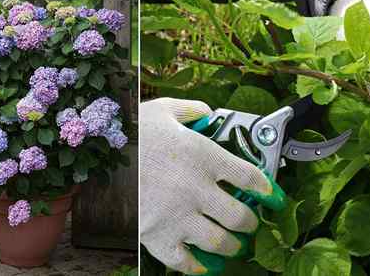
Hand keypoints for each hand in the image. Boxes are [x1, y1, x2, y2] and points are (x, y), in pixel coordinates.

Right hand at [140, 98, 284, 274]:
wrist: (95, 156)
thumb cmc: (130, 131)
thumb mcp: (163, 110)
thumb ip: (193, 110)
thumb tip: (209, 114)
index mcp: (203, 156)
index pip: (250, 178)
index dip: (269, 191)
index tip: (274, 198)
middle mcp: (196, 189)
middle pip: (240, 217)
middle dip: (250, 223)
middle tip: (249, 223)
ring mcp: (177, 215)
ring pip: (220, 242)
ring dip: (232, 246)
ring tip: (233, 244)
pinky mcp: (156, 236)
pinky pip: (185, 262)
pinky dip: (199, 266)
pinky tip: (205, 263)